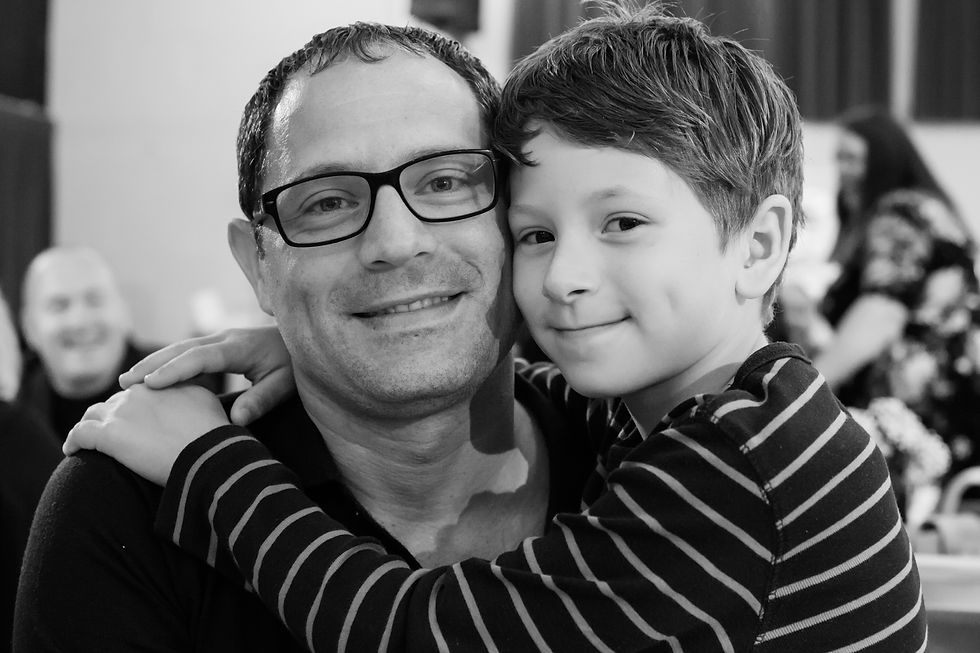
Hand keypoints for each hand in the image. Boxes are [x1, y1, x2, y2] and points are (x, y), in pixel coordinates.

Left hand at [64, 384, 229, 485]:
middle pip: (115, 402)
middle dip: (112, 416)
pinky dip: (73, 442)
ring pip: (93, 414)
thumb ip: (192, 397)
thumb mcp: (209, 404)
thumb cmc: (215, 436)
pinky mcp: (107, 434)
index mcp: (163, 382)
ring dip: (90, 426)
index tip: (136, 421)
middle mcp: (140, 391)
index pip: (140, 390)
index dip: (136, 407)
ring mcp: (121, 412)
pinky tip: (73, 451)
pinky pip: (79, 434)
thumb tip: (188, 404)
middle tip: (113, 435)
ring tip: (87, 443)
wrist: (208, 456)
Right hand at [118, 326, 295, 424]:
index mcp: (240, 347)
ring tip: (126, 381)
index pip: (201, 357)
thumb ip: (262, 400)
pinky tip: (149, 379)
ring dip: (154, 362)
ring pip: (181, 348)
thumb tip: (236, 421)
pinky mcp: (218, 345)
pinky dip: (166, 363)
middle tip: (124, 384)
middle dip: (152, 364)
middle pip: (183, 349)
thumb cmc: (296, 365)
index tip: (150, 384)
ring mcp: (220, 339)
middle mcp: (226, 338)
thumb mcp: (286, 384)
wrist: (303, 341)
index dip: (175, 370)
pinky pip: (187, 353)